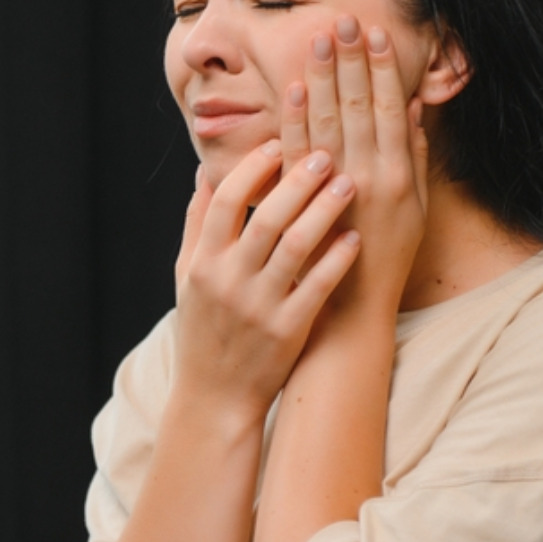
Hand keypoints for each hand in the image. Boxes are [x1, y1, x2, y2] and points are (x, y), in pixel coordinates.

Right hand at [172, 140, 360, 418]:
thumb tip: (204, 173)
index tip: (279, 143)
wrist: (215, 398)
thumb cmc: (203, 331)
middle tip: (325, 152)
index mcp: (202, 263)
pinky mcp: (287, 330)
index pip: (224, 201)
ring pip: (294, 247)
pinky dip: (336, 258)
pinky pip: (316, 286)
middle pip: (264, 217)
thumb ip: (195, 224)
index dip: (252, 168)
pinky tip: (356, 236)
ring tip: (348, 182)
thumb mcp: (186, 277)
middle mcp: (227, 281)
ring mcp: (258, 307)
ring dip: (323, 211)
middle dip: (296, 181)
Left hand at [281, 15, 429, 323]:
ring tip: (319, 38)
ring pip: (329, 122)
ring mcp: (335, 191)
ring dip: (323, 78)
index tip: (375, 33)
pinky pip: (297, 153)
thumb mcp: (414, 208)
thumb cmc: (386, 257)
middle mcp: (369, 178)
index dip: (382, 69)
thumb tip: (414, 106)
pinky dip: (295, 119)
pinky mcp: (305, 204)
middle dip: (350, 61)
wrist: (352, 307)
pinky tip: (292, 89)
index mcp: (398, 175)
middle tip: (343, 19)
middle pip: (359, 107)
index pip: (390, 109)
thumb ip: (415, 156)